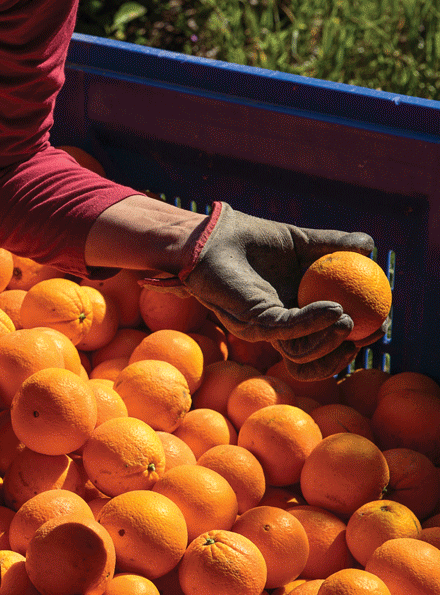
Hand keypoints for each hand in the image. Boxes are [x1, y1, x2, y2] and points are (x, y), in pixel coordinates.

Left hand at [171, 202, 374, 379]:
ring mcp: (265, 329)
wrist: (214, 238)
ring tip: (349, 320)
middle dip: (346, 353)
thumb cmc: (253, 240)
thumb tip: (371, 249)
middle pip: (317, 356)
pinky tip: (335, 310)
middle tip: (369, 334)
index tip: (380, 324)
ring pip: (301, 353)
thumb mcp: (301, 242)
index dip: (358, 337)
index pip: (330, 337)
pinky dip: (313, 323)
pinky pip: (286, 330)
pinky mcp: (250, 323)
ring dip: (331, 342)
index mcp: (297, 312)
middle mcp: (281, 327)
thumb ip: (335, 245)